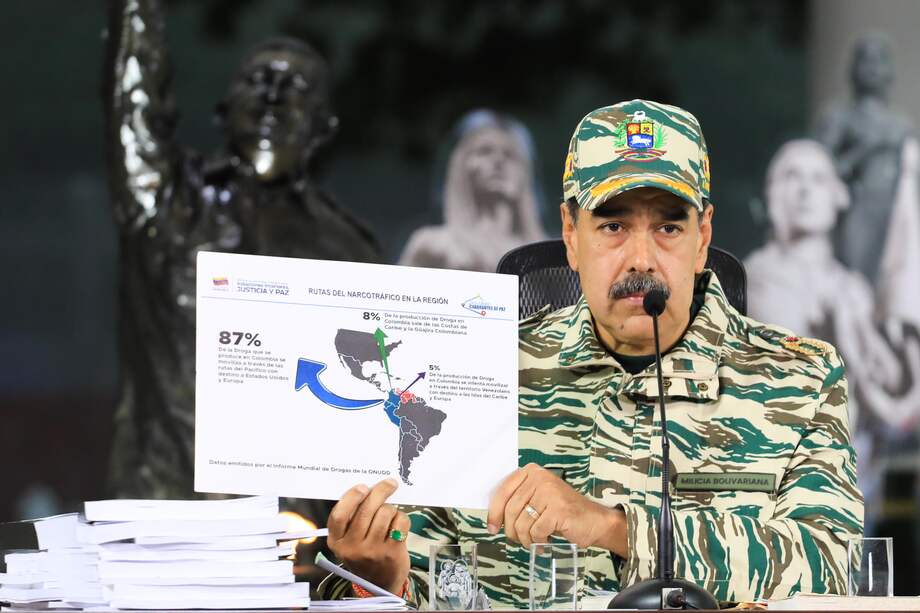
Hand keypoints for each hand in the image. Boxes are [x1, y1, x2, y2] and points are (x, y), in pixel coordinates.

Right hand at [327, 478, 410, 594]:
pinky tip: (398, 525)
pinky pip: (400, 522)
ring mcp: (372, 551)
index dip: (351, 498)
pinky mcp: (391, 553)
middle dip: (380, 491)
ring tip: (390, 515)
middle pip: (366, 509)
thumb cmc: (364, 554)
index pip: (339, 515)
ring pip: (385, 513)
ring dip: (391, 509)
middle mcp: (351, 548)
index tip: (363, 487)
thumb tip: (368, 489)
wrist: (379, 584)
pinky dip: (402, 518)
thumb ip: (352, 519)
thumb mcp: (348, 541)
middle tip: (390, 483)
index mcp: (336, 541)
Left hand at [486, 463, 626, 554]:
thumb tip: (492, 518)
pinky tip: (546, 540)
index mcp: (532, 472)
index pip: (502, 491)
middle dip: (512, 530)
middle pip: (510, 510)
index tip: (492, 527)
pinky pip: (536, 532)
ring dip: (526, 538)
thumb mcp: (537, 499)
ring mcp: (550, 493)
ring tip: (535, 539)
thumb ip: (517, 502)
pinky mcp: (558, 510)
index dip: (494, 512)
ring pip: (521, 523)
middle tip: (519, 539)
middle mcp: (540, 478)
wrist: (595, 521)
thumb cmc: (564, 513)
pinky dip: (539, 542)